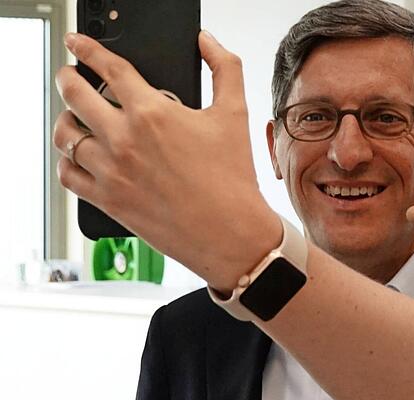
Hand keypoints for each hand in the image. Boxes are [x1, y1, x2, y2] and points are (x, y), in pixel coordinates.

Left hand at [53, 31, 281, 290]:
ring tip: (73, 118)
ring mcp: (111, 171)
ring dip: (65, 120)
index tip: (78, 43)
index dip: (88, 49)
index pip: (109, 68)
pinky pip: (68, 174)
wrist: (230, 232)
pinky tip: (77, 157)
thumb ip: (225, 68)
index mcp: (153, 113)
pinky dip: (67, 161)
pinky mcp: (108, 200)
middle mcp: (124, 139)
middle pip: (75, 94)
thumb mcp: (236, 114)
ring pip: (65, 134)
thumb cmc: (234, 177)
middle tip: (70, 76)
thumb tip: (207, 42)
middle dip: (68, 78)